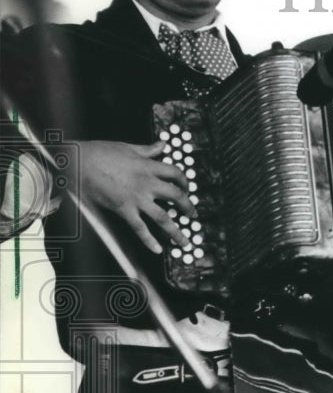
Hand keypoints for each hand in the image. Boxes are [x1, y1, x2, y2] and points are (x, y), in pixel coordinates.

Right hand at [77, 140, 194, 252]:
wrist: (79, 162)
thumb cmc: (101, 153)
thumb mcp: (128, 147)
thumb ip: (148, 149)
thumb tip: (162, 143)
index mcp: (149, 167)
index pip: (175, 174)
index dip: (184, 181)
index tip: (187, 188)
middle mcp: (147, 184)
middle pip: (176, 196)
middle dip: (187, 206)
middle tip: (192, 214)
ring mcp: (136, 198)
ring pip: (163, 217)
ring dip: (175, 230)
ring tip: (184, 240)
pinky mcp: (123, 210)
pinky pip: (139, 228)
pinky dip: (149, 240)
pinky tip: (157, 249)